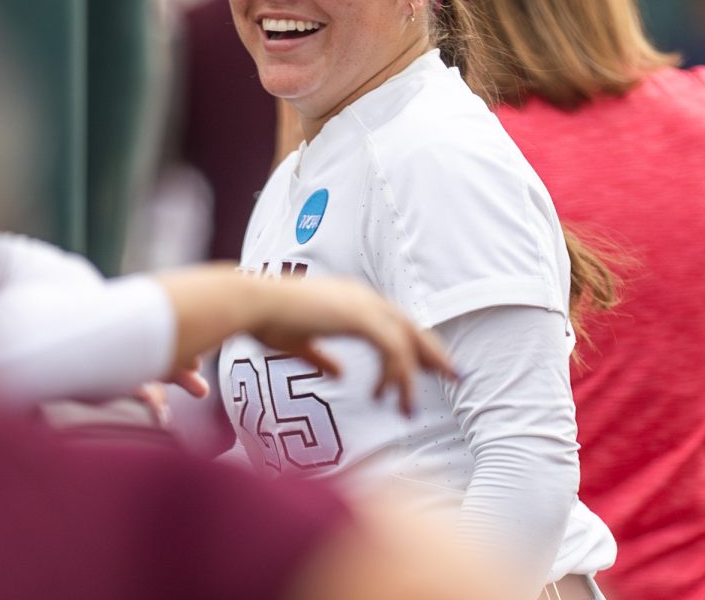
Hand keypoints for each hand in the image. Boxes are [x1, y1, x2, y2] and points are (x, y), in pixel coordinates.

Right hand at [157, 265, 454, 414]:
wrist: (250, 305)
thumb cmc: (264, 321)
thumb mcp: (298, 344)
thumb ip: (322, 359)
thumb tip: (341, 375)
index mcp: (348, 298)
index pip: (390, 322)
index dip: (410, 345)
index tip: (424, 370)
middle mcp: (360, 296)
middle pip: (410, 326)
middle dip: (432, 353)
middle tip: (454, 376)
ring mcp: (362, 304)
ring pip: (406, 340)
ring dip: (411, 376)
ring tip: (409, 408)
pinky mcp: (360, 317)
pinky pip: (393, 349)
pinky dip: (396, 374)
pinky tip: (387, 396)